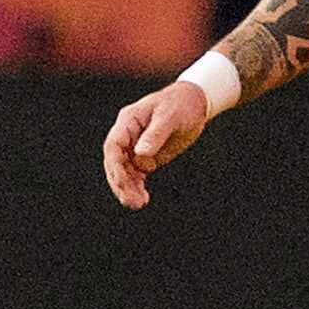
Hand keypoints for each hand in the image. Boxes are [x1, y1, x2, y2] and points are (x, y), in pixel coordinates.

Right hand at [102, 80, 215, 209]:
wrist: (194, 103)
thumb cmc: (181, 104)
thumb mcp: (170, 116)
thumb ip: (155, 134)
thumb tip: (140, 154)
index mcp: (128, 121)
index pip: (114, 145)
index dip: (115, 165)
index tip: (122, 181)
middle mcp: (127, 135)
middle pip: (115, 162)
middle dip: (121, 182)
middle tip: (131, 201)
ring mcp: (135, 147)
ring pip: (124, 172)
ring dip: (127, 189)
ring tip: (137, 205)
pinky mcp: (146, 158)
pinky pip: (136, 175)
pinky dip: (137, 187)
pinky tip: (143, 199)